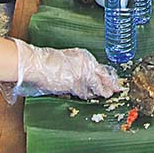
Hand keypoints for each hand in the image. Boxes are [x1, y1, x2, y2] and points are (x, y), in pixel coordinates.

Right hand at [2, 41, 120, 103]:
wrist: (38, 63)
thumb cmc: (50, 58)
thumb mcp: (70, 56)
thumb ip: (81, 64)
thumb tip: (89, 73)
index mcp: (85, 58)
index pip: (102, 71)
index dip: (110, 79)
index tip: (116, 84)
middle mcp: (85, 67)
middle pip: (101, 81)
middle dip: (108, 88)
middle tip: (113, 93)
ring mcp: (79, 78)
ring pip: (93, 89)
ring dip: (98, 93)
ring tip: (104, 95)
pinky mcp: (71, 87)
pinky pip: (81, 93)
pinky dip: (85, 95)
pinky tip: (88, 96)